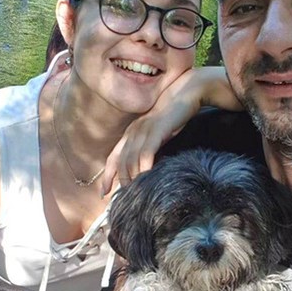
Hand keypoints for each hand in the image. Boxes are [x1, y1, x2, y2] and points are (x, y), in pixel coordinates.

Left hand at [102, 68, 239, 193]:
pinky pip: (146, 153)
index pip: (113, 157)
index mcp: (131, 132)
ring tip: (138, 194)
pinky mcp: (156, 130)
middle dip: (122, 182)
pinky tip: (146, 178)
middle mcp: (133, 132)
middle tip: (128, 199)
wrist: (187, 91)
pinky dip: (143, 168)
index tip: (103, 192)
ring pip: (131, 160)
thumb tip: (148, 166)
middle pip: (121, 162)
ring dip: (133, 179)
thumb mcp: (158, 131)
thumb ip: (150, 146)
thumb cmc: (175, 114)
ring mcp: (143, 130)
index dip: (107, 175)